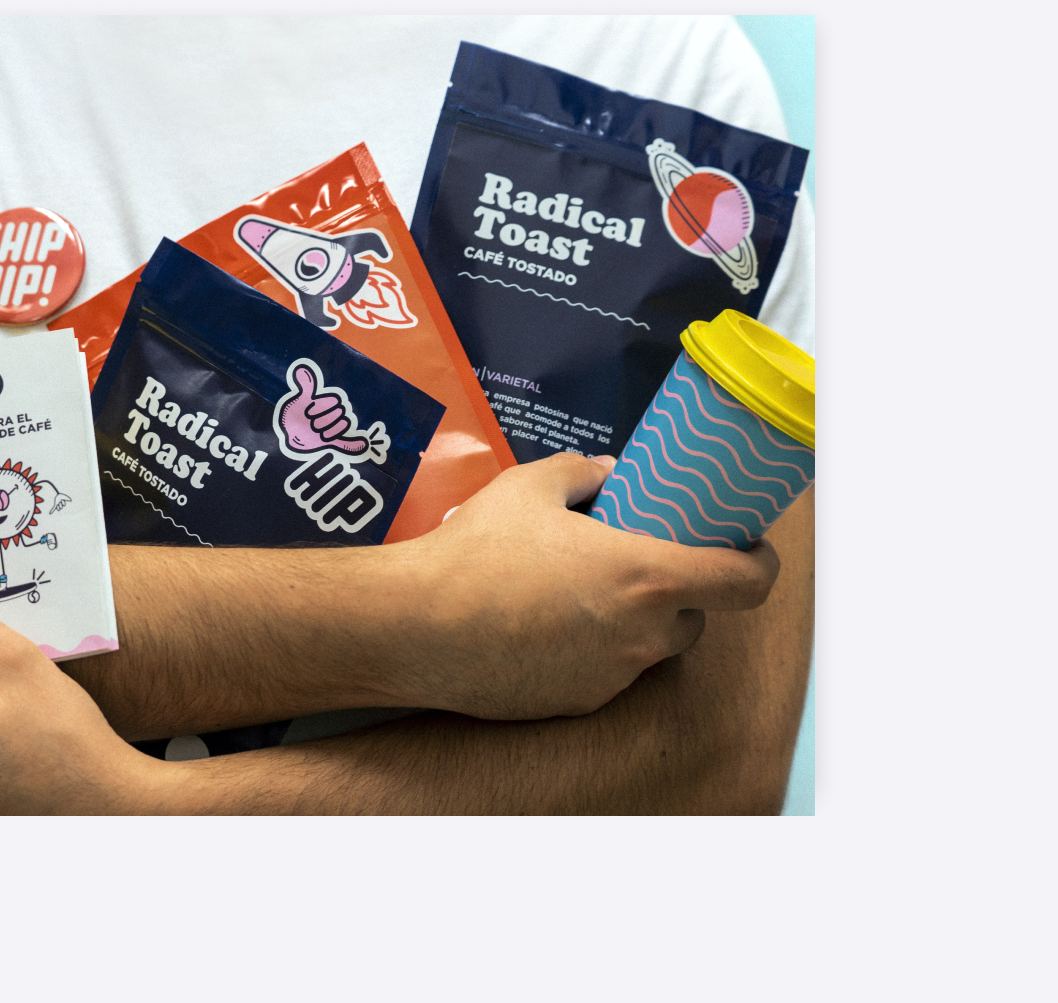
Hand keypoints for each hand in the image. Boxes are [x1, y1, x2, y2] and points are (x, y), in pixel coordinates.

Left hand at [275, 361, 384, 458]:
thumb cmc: (298, 412)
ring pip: (341, 427)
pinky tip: (363, 443)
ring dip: (326, 430)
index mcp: (331, 402)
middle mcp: (337, 414)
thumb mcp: (302, 398)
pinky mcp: (333, 443)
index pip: (334, 401)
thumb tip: (301, 368)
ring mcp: (336, 428)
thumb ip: (306, 385)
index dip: (320, 406)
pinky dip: (356, 444)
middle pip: (337, 413)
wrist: (292, 432)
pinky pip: (347, 443)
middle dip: (322, 418)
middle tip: (309, 421)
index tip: (308, 410)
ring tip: (315, 431)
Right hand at [384, 453, 780, 719]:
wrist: (417, 626)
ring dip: (633, 621)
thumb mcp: (529, 486)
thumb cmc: (478, 551)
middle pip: (695, 617)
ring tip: (579, 594)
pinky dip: (591, 650)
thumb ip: (583, 472)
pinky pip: (605, 672)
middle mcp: (642, 636)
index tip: (745, 546)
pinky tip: (541, 627)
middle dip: (678, 591)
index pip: (746, 583)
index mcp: (647, 577)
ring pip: (647, 647)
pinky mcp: (576, 703)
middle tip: (638, 562)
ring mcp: (611, 677)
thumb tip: (608, 473)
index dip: (758, 562)